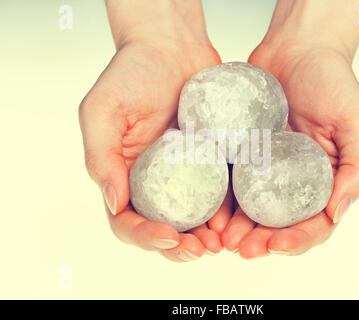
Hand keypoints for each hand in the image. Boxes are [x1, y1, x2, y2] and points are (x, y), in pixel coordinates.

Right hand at [79, 10, 231, 260]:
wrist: (172, 48)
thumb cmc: (131, 73)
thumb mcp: (102, 111)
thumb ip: (101, 157)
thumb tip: (114, 202)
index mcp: (124, 176)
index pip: (128, 220)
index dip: (145, 236)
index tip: (168, 236)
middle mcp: (154, 181)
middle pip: (163, 227)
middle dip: (181, 246)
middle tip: (202, 250)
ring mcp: (185, 175)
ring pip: (194, 218)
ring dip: (206, 237)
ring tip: (223, 243)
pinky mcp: (211, 163)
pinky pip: (219, 192)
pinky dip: (226, 210)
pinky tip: (236, 217)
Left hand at [222, 42, 358, 258]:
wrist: (297, 50)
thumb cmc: (333, 83)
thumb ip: (358, 171)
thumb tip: (337, 213)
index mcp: (325, 182)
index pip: (314, 223)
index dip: (297, 240)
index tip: (277, 244)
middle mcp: (294, 182)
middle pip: (278, 223)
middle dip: (261, 241)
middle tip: (242, 249)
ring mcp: (265, 170)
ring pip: (250, 210)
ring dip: (236, 228)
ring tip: (220, 237)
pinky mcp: (242, 155)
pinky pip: (230, 182)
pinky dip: (221, 200)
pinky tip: (210, 211)